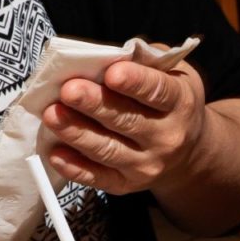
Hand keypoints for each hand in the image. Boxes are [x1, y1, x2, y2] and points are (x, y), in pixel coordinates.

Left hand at [43, 52, 207, 194]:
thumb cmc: (169, 102)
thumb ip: (144, 62)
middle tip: (68, 91)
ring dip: (77, 133)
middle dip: (95, 105)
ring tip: (52, 116)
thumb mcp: (171, 73)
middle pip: (128, 121)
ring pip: (108, 150)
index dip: (136, 83)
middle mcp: (167, 138)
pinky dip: (76, 168)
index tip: (112, 74)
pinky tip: (56, 153)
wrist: (188, 153)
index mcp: (180, 103)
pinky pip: (99, 178)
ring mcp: (146, 164)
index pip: (158, 92)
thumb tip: (104, 56)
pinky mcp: (126, 183)